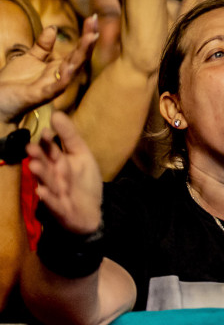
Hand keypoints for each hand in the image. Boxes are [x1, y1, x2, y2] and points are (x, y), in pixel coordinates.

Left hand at [0, 16, 97, 124]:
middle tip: (94, 22)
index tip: (92, 17)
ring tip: (90, 38)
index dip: (85, 34)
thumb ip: (43, 46)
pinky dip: (65, 78)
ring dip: (82, 54)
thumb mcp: (30, 58)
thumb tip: (53, 27)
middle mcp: (60, 76)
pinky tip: (70, 67)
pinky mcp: (41, 95)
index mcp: (58, 67)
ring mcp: (52, 86)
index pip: (77, 49)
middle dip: (89, 40)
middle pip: (79, 56)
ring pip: (72, 70)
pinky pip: (56, 87)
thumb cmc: (14, 83)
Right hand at [26, 112, 103, 234]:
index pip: (50, 150)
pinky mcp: (60, 209)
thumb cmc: (83, 181)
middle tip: (30, 148)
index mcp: (58, 162)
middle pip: (45, 165)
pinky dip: (48, 198)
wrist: (91, 211)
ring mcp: (55, 193)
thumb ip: (70, 136)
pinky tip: (42, 192)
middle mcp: (53, 176)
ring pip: (46, 182)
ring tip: (34, 165)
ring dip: (41, 174)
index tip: (45, 130)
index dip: (47, 141)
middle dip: (38, 157)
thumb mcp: (82, 155)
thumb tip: (57, 113)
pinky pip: (53, 203)